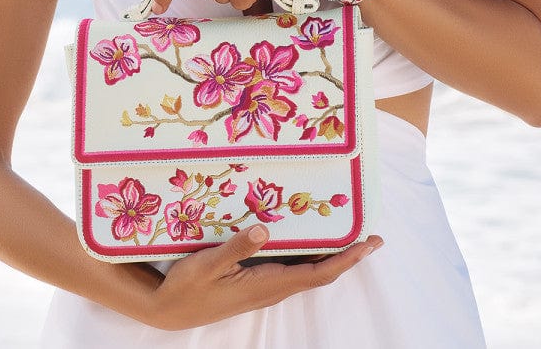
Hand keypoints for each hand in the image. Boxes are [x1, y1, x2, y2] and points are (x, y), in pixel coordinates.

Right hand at [148, 223, 383, 330]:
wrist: (169, 310)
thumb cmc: (187, 287)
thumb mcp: (207, 264)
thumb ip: (236, 247)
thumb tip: (265, 230)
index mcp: (266, 284)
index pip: (317, 273)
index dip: (345, 259)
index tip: (368, 244)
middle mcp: (272, 288)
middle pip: (320, 273)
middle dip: (347, 256)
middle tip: (371, 236)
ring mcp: (265, 287)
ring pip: (308, 272)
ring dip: (331, 256)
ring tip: (349, 235)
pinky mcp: (256, 283)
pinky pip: (293, 270)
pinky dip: (311, 256)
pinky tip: (309, 242)